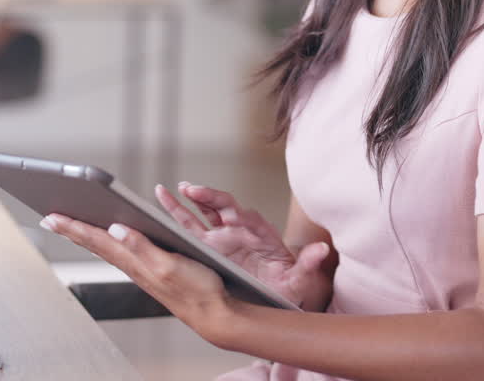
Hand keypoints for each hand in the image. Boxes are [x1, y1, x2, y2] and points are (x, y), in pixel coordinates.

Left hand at [40, 214, 234, 342]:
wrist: (214, 312)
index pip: (96, 239)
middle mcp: (133, 264)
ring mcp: (141, 268)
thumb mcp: (169, 264)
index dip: (73, 227)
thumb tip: (117, 228)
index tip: (52, 217)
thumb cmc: (197, 290)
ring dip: (86, 236)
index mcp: (135, 260)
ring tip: (71, 227)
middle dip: (71, 230)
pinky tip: (109, 240)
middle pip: (95, 243)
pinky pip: (121, 253)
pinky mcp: (152, 270)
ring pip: (106, 248)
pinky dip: (108, 243)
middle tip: (50, 219)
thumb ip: (142, 246)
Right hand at [156, 182, 334, 311]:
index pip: (240, 212)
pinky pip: (192, 227)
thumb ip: (308, 264)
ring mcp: (222, 237)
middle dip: (204, 196)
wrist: (279, 295)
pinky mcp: (210, 246)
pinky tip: (162, 204)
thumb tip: (321, 251)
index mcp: (257, 233)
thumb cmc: (287, 285)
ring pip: (201, 213)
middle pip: (219, 205)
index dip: (225, 204)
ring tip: (164, 192)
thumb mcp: (299, 278)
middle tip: (188, 189)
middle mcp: (238, 230)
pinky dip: (178, 215)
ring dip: (185, 202)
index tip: (210, 199)